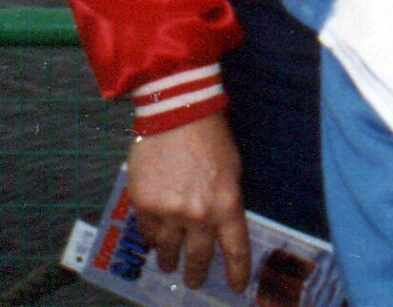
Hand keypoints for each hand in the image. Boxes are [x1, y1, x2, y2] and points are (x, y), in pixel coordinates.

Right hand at [126, 111, 251, 292]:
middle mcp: (198, 215)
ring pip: (168, 250)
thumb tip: (219, 227)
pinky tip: (154, 240)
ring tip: (169, 265)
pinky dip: (151, 238)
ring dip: (169, 260)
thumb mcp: (232, 172)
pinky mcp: (143, 205)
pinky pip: (147, 232)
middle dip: (198, 272)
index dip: (237, 271)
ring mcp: (168, 212)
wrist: (178, 115)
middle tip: (195, 281)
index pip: (235, 248)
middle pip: (199, 256)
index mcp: (227, 205)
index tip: (237, 287)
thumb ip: (225, 202)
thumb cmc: (212, 139)